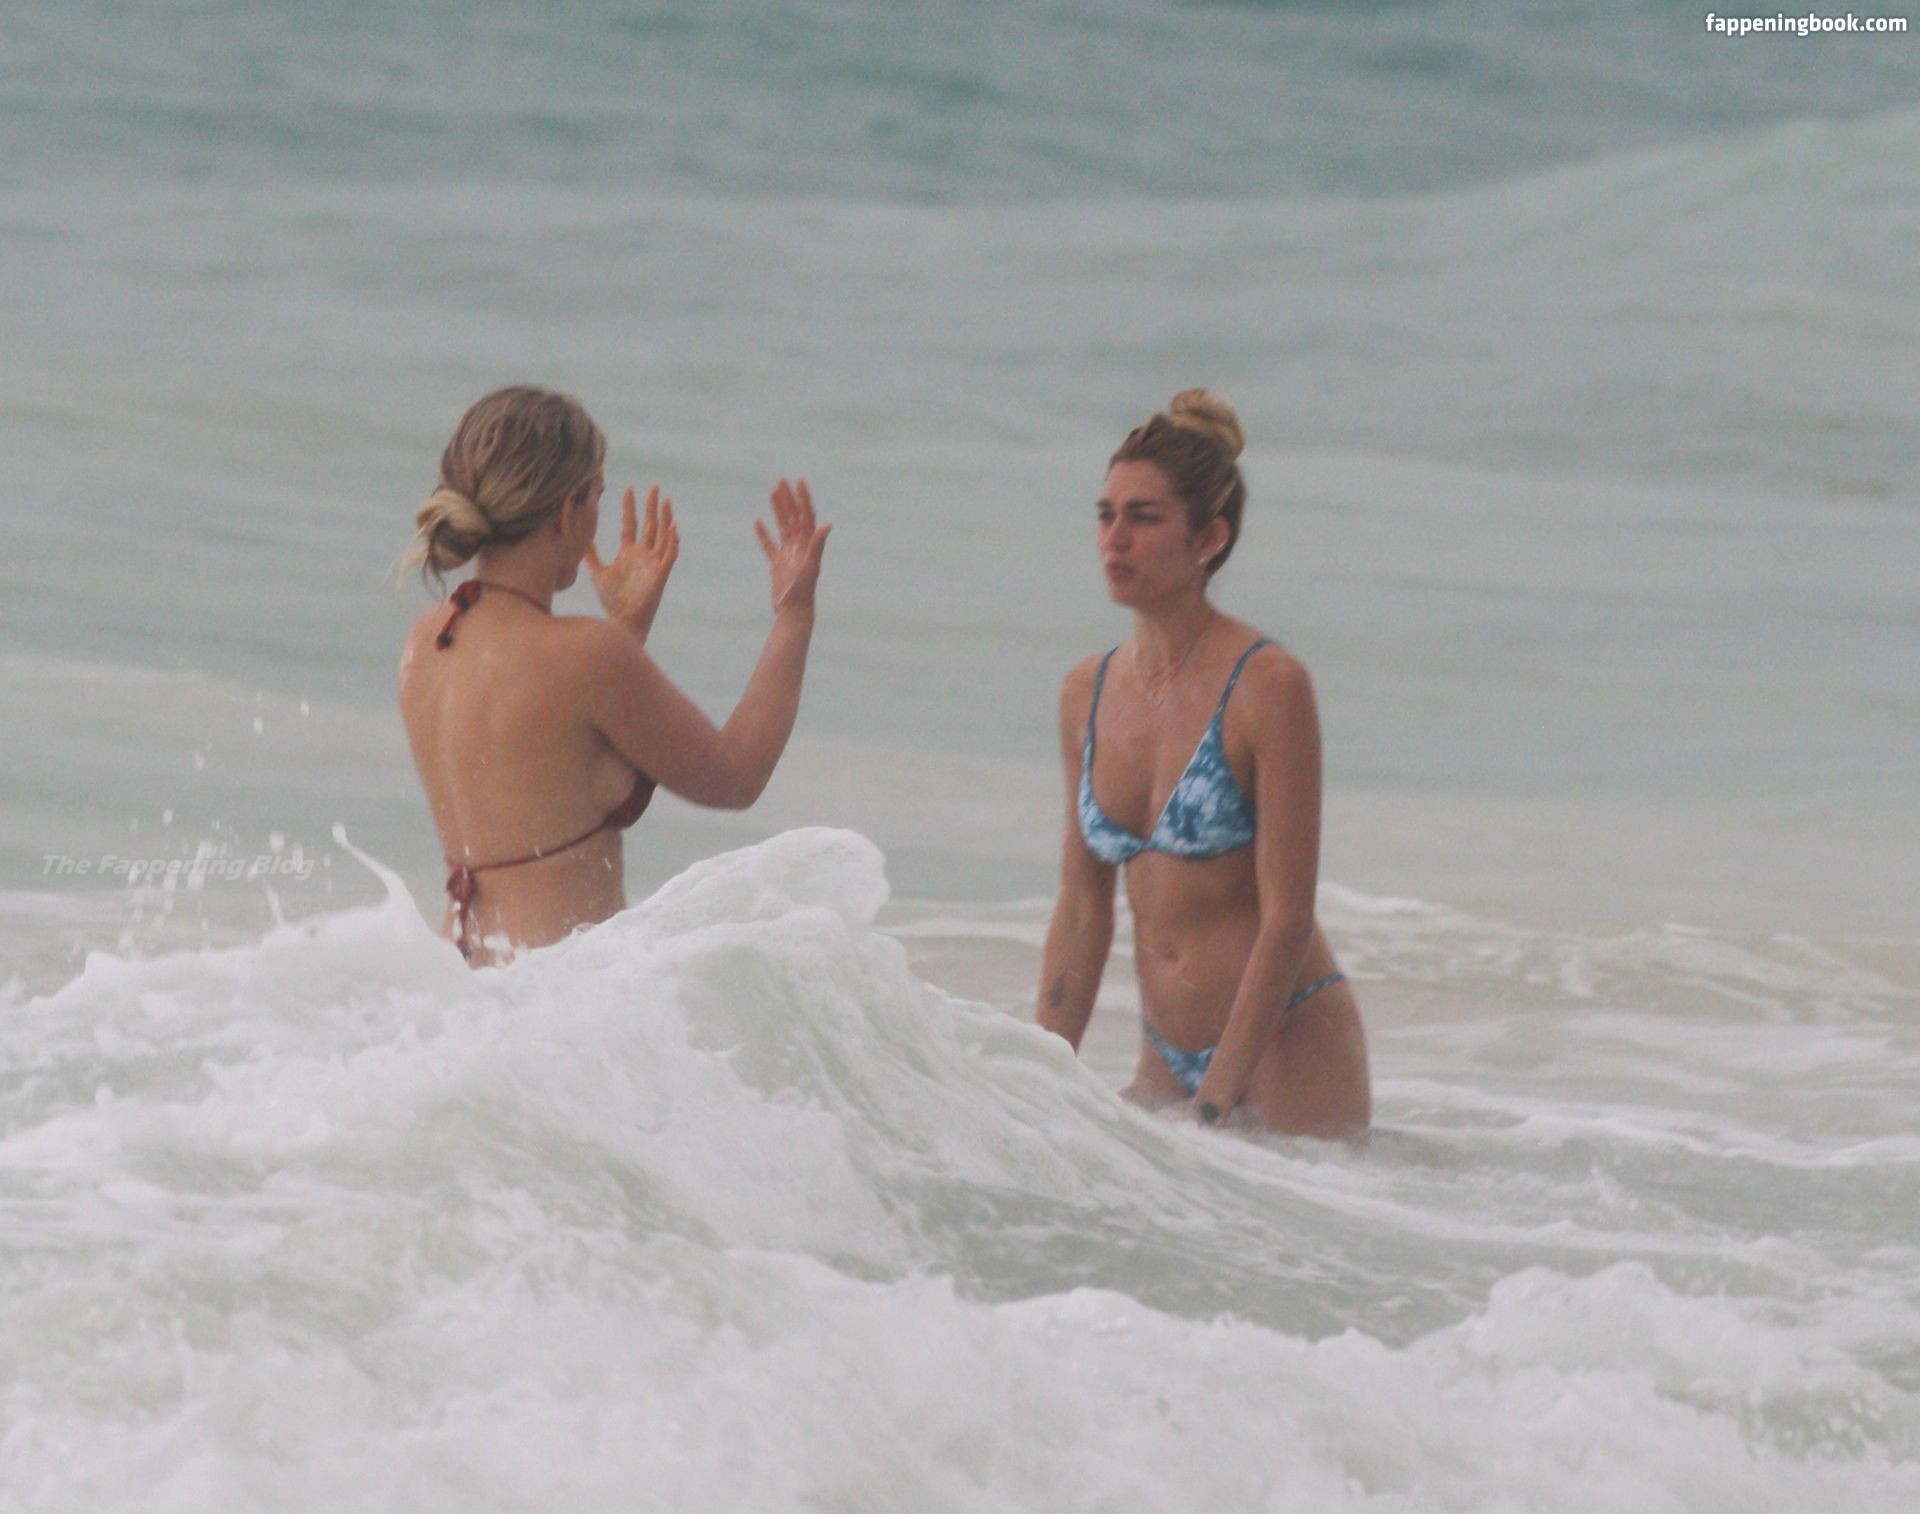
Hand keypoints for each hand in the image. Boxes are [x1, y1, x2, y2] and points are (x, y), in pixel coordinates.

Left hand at [587, 485, 678, 642]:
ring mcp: (653, 563)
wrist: (622, 621)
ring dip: (665, 518)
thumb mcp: (597, 573)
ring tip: (666, 500)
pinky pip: (669, 554)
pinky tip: (673, 526)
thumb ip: (590, 556)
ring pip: (662, 535)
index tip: (629, 488)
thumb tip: (577, 539)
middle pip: (650, 525)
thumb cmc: (611, 601)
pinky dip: (672, 540)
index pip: (630, 524)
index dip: (630, 507)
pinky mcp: (661, 574)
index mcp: (629, 553)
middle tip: (655, 487)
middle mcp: (643, 555)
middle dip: (652, 506)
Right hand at [754, 478, 829, 615]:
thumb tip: (828, 525)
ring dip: (778, 510)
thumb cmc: (803, 591)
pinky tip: (758, 522)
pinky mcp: (777, 564)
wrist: (794, 612)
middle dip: (789, 499)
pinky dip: (764, 533)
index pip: (806, 515)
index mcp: (808, 544)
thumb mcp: (811, 566)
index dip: (803, 498)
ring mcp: (788, 555)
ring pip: (782, 526)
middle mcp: (800, 547)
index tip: (799, 481)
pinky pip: (769, 545)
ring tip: (772, 493)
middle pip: (794, 517)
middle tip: (781, 481)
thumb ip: (818, 545)